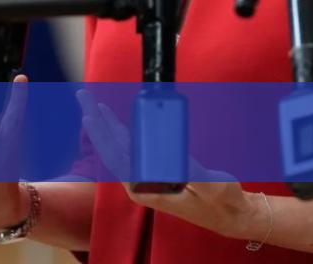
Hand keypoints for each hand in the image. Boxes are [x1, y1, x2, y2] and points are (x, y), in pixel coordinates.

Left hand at [76, 89, 267, 241]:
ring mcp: (145, 180)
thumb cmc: (220, 201)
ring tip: (95, 106)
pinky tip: (118, 123)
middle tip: (84, 98)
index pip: (118, 157)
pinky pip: (132, 150)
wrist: (228, 213)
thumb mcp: (210, 186)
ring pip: (119, 149)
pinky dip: (123, 133)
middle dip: (98, 123)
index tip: (94, 115)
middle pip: (112, 150)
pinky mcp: (154, 174)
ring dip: (108, 126)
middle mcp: (140, 186)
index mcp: (146, 190)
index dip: (105, 134)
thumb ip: (191, 173)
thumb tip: (172, 157)